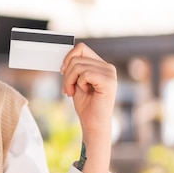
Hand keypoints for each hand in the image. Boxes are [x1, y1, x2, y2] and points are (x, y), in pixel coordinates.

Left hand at [61, 42, 116, 172]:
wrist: (93, 124)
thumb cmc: (86, 105)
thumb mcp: (76, 82)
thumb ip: (75, 68)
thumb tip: (66, 56)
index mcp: (101, 66)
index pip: (81, 48)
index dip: (68, 57)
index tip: (63, 71)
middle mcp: (108, 68)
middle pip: (77, 57)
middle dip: (67, 74)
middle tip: (68, 88)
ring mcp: (110, 74)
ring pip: (78, 65)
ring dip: (70, 80)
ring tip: (73, 92)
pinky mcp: (108, 82)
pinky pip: (85, 74)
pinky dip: (78, 84)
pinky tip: (83, 92)